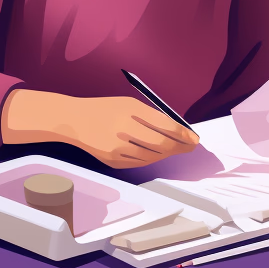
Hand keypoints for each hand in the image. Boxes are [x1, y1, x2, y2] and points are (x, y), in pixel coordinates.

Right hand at [2, 90, 198, 167]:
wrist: (74, 121)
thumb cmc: (105, 108)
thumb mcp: (129, 104)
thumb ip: (152, 116)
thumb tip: (176, 129)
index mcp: (131, 112)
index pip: (165, 127)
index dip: (183, 135)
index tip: (194, 138)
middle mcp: (125, 131)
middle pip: (161, 145)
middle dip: (180, 146)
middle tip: (190, 145)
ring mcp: (118, 149)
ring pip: (152, 156)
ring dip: (167, 153)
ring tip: (176, 148)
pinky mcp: (112, 162)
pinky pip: (139, 163)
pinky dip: (152, 159)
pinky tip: (157, 153)